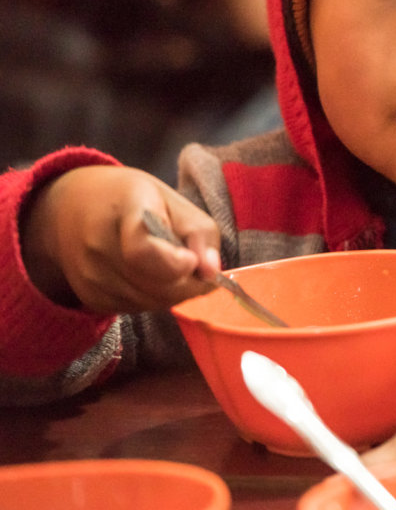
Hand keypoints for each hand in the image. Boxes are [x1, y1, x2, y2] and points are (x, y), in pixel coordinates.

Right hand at [20, 165, 220, 313]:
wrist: (69, 208)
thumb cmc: (133, 200)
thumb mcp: (175, 201)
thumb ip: (201, 235)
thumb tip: (211, 273)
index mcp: (125, 208)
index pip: (142, 250)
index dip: (174, 264)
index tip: (190, 260)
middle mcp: (99, 244)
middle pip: (157, 286)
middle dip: (190, 283)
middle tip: (196, 266)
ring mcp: (90, 274)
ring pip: (152, 304)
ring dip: (175, 292)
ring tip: (174, 267)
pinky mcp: (89, 297)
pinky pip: (137, 309)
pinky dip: (155, 299)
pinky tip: (151, 276)